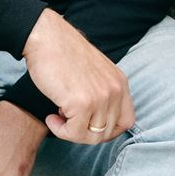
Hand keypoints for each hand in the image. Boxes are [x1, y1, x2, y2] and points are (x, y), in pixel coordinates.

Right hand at [21, 10, 133, 143]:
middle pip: (107, 133)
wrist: (47, 38)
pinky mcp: (81, 103)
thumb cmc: (64, 55)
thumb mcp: (95, 73)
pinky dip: (59, 130)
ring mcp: (100, 98)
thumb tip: (96, 125)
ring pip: (91, 137)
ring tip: (58, 117)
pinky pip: (73, 132)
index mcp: (120, 82)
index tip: (88, 126)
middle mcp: (115, 91)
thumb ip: (102, 94)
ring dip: (71, 132)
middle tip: (68, 120)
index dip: (108, 131)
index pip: (127, 121)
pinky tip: (51, 117)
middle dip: (85, 133)